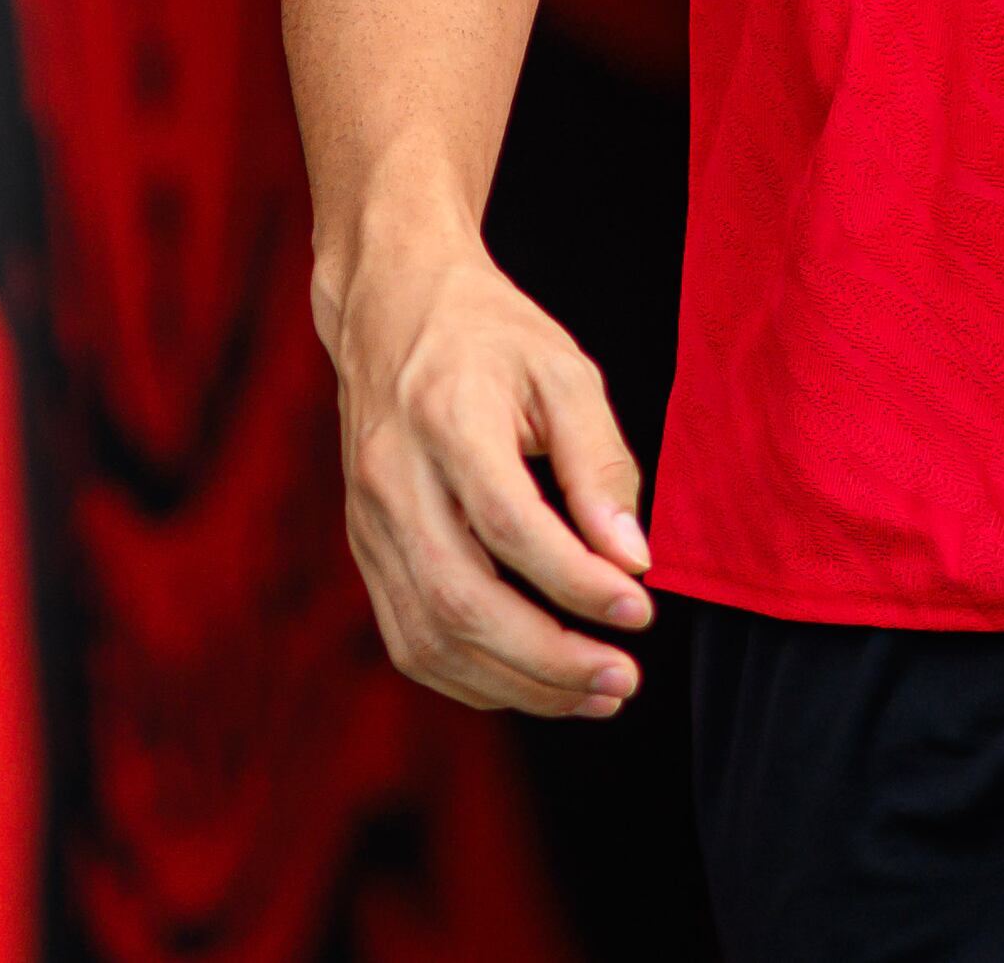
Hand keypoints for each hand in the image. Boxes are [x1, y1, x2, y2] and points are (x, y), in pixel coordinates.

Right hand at [317, 214, 656, 716]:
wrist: (391, 306)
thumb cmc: (489, 336)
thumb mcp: (564, 371)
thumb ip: (599, 465)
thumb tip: (631, 560)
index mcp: (446, 418)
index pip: (510, 525)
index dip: (576, 582)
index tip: (640, 610)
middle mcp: (393, 478)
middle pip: (460, 600)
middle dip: (549, 658)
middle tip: (623, 680)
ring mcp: (367, 521)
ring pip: (429, 636)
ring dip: (516, 683)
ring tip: (593, 695)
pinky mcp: (363, 549)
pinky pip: (408, 637)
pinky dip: (471, 676)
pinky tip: (533, 681)